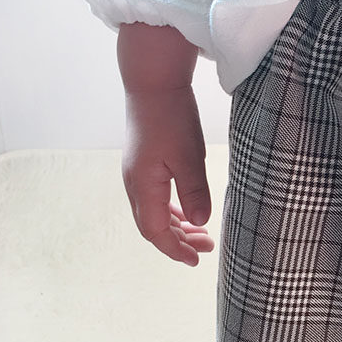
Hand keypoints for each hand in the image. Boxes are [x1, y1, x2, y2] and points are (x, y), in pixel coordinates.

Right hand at [121, 84, 215, 265]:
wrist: (152, 82)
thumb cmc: (170, 116)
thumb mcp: (189, 156)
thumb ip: (194, 192)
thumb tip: (201, 223)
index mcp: (143, 186)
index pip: (155, 232)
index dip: (175, 250)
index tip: (196, 260)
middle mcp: (134, 184)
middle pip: (153, 226)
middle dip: (179, 242)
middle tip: (207, 247)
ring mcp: (137, 174)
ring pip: (154, 213)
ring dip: (177, 227)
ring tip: (202, 234)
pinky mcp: (143, 164)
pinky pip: (155, 198)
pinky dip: (172, 211)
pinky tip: (188, 213)